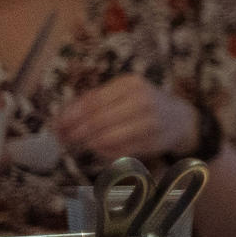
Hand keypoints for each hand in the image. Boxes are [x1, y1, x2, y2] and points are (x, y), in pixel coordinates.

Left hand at [54, 75, 197, 161]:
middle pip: (97, 121)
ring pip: (107, 138)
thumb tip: (62, 118)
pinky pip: (120, 151)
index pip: (92, 102)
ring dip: (88, 144)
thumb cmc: (142, 103)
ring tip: (79, 145)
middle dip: (76, 133)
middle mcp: (142, 101)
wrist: (179, 117)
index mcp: (131, 84)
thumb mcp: (122, 92)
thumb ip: (94, 100)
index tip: (57, 126)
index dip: (71, 116)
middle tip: (63, 140)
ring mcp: (150, 122)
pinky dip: (104, 152)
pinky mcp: (153, 142)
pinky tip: (98, 149)